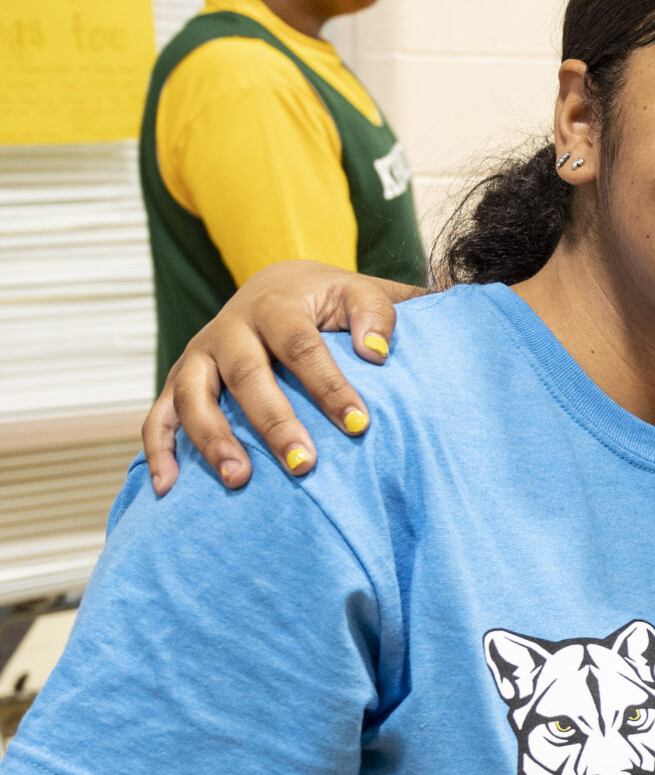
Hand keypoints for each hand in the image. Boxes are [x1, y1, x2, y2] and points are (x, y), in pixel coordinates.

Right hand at [141, 262, 420, 494]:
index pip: (301, 346)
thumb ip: (375, 314)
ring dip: (212, 439)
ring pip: (192, 396)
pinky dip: (159, 449)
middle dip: (273, 422)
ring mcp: (198, 356)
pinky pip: (159, 415)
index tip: (358, 424)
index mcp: (275, 306)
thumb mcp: (357, 295)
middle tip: (302, 465)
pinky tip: (168, 488)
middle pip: (246, 375)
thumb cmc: (328, 303)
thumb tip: (376, 353)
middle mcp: (228, 329)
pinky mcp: (180, 380)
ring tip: (239, 480)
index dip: (328, 385)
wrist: (278, 287)